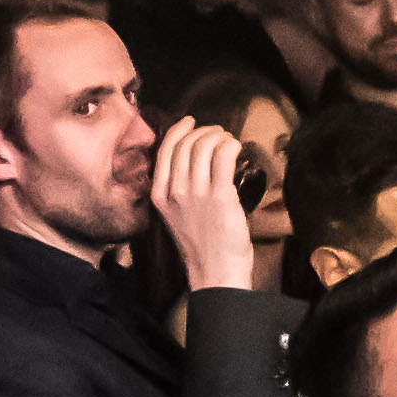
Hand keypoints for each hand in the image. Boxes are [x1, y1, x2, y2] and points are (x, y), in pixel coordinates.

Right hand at [151, 120, 258, 293]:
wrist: (215, 273)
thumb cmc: (202, 247)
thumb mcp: (177, 217)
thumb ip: (178, 192)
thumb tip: (193, 162)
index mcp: (160, 196)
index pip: (165, 150)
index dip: (179, 130)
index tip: (191, 122)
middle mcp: (174, 192)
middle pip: (186, 143)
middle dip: (205, 131)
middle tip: (219, 134)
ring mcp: (196, 193)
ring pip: (204, 145)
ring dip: (220, 136)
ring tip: (229, 141)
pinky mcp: (219, 196)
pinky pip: (223, 155)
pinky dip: (231, 144)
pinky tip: (236, 148)